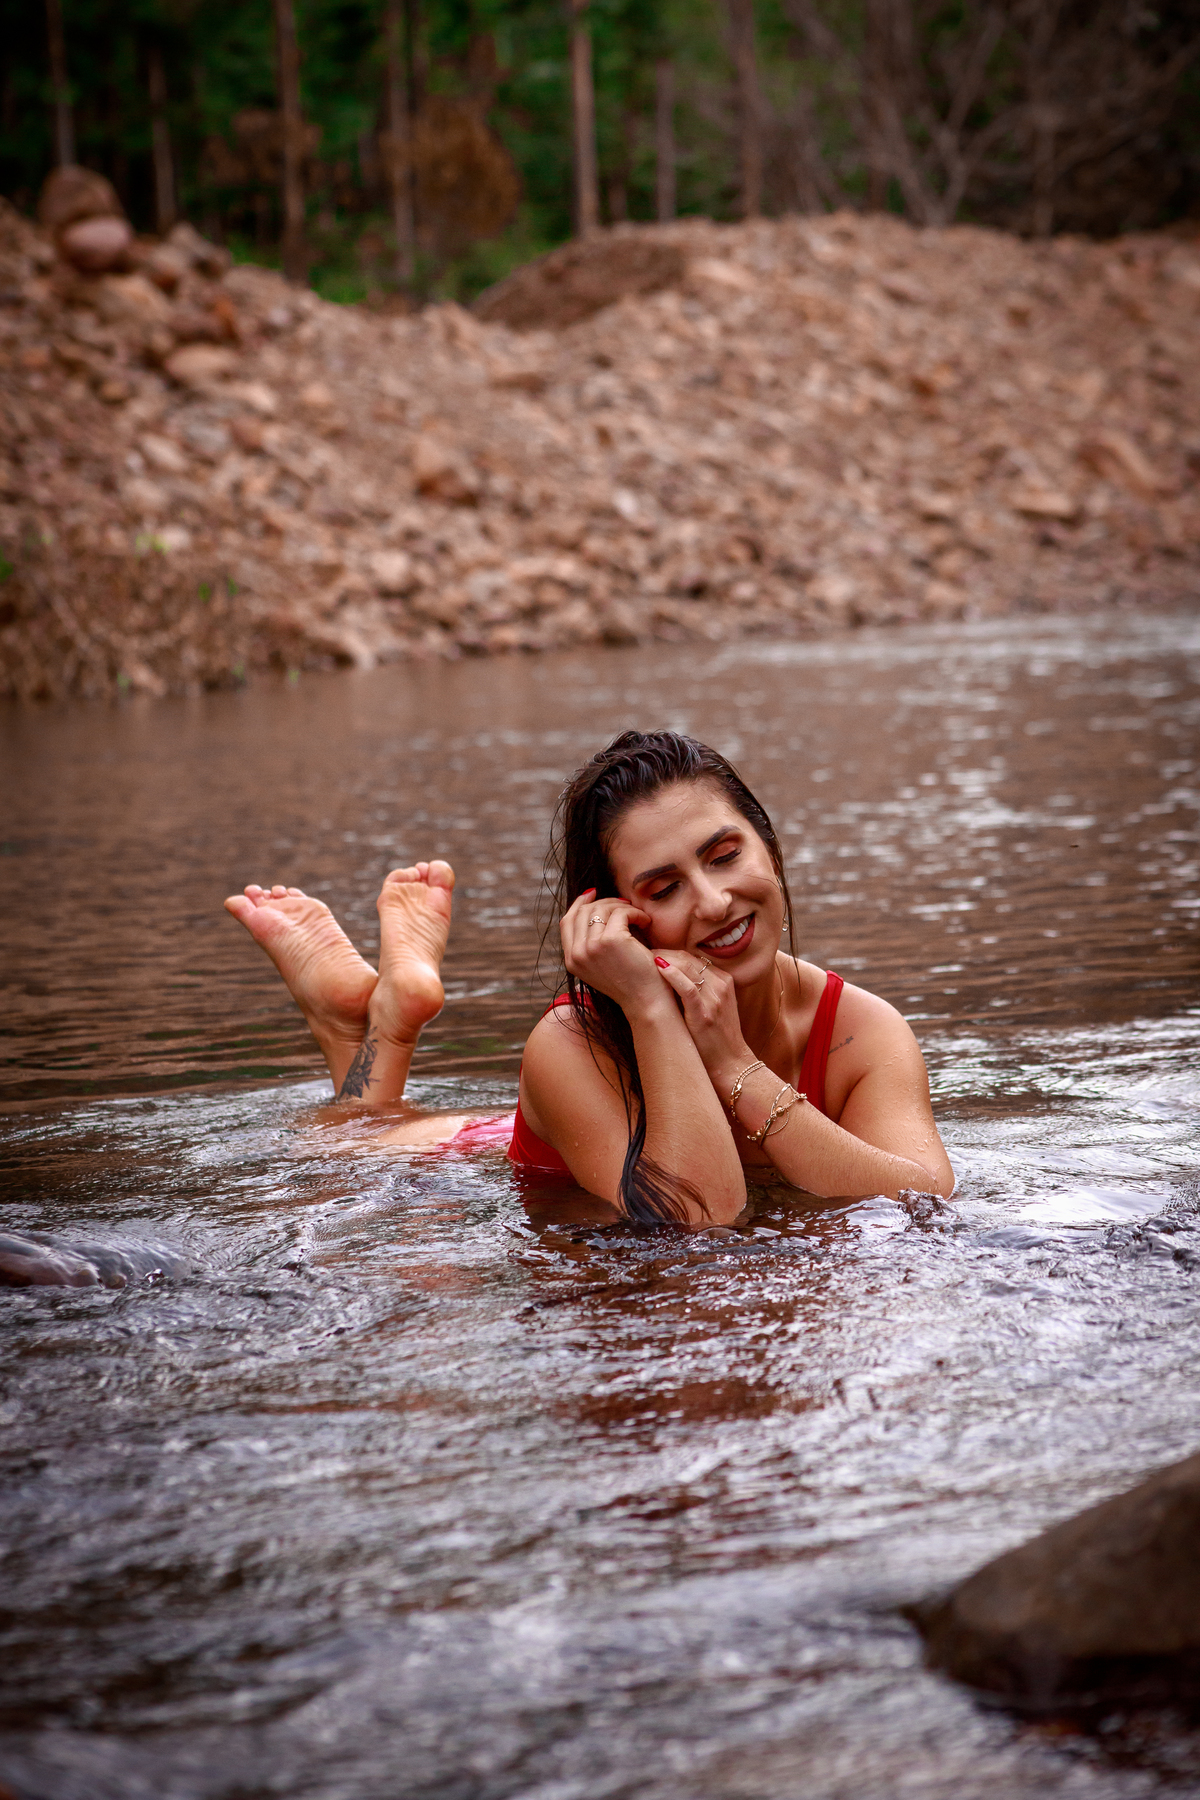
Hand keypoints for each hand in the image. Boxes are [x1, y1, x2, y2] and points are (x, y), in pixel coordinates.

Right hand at [561, 889, 662, 1014]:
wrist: (646, 1002)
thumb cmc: (630, 982)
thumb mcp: (601, 964)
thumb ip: (590, 943)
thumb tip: (590, 907)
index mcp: (571, 960)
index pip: (567, 921)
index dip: (579, 903)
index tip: (594, 893)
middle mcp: (577, 954)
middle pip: (584, 911)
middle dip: (606, 903)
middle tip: (625, 905)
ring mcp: (592, 947)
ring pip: (602, 909)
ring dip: (623, 907)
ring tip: (638, 916)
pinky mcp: (611, 941)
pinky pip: (621, 913)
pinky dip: (635, 913)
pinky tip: (646, 922)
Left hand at [651, 953, 752, 1085]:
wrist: (731, 1063)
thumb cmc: (716, 1036)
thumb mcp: (714, 1005)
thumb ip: (699, 988)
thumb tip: (668, 977)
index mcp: (724, 980)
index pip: (693, 958)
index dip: (670, 953)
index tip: (651, 955)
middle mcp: (721, 985)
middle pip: (688, 959)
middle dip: (663, 953)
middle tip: (642, 954)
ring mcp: (715, 998)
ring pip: (687, 968)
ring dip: (664, 960)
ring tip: (643, 959)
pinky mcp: (705, 1013)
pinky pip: (688, 988)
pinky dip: (673, 976)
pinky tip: (658, 968)